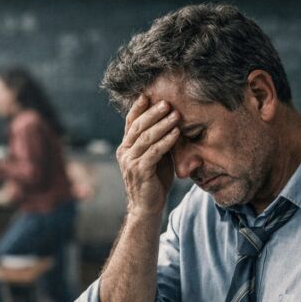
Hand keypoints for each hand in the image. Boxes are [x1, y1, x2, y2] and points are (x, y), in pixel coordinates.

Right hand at [116, 95, 179, 217]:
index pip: (130, 122)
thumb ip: (157, 140)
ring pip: (146, 138)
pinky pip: (153, 152)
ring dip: (162, 125)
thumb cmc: (154, 180)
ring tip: (176, 115)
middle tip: (167, 102)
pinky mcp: (139, 171)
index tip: (148, 94)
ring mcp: (130, 162)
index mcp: (126, 146)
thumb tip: (170, 119)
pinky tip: (176, 133)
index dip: (138, 108)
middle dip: (153, 113)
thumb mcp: (155, 156)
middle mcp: (124, 152)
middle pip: (137, 126)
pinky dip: (166, 141)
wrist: (147, 207)